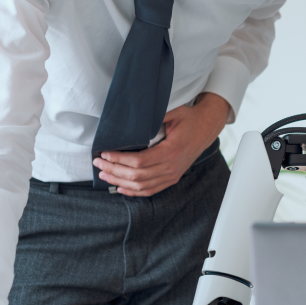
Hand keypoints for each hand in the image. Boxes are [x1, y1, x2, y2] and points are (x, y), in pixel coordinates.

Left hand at [93, 92, 228, 196]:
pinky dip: (134, 191)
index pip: (139, 161)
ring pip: (141, 186)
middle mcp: (172, 167)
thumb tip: (131, 119)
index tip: (104, 153)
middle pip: (137, 176)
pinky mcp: (172, 178)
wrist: (207, 128)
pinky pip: (150, 190)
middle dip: (114, 170)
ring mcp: (172, 175)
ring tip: (104, 175)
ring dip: (120, 182)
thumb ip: (154, 117)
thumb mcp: (174, 112)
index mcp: (171, 151)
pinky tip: (120, 188)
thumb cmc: (190, 119)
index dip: (119, 159)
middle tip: (98, 164)